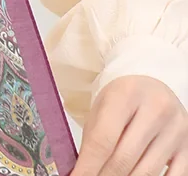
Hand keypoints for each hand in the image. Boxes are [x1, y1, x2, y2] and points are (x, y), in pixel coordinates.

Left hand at [71, 75, 187, 175]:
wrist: (154, 90)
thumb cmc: (123, 102)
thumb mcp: (103, 109)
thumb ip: (93, 141)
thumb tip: (81, 174)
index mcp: (127, 94)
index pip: (103, 140)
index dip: (88, 167)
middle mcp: (156, 108)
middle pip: (123, 159)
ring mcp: (176, 129)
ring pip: (146, 173)